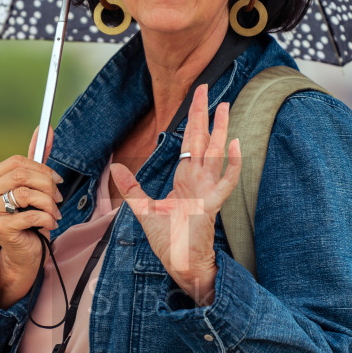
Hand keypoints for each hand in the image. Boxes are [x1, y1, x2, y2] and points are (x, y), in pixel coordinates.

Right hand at [0, 125, 63, 308]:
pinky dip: (46, 218)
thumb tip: (46, 128)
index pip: (16, 163)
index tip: (57, 181)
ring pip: (25, 194)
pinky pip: (29, 215)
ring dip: (48, 203)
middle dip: (47, 186)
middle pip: (21, 176)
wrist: (24, 253)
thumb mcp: (32, 187)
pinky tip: (50, 224)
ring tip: (55, 213)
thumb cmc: (28, 218)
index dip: (41, 169)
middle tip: (58, 198)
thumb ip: (37, 159)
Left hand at [110, 84, 241, 305]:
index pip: (190, 143)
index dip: (192, 120)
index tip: (196, 99)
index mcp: (185, 179)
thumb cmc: (169, 241)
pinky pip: (226, 181)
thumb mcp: (144, 209)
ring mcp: (207, 191)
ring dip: (220, 130)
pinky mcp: (211, 205)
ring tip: (224, 105)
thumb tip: (116, 167)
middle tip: (206, 87)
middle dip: (203, 114)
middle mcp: (198, 181)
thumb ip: (132, 187)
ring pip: (215, 154)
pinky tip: (235, 144)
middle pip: (203, 140)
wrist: (181, 264)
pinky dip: (232, 164)